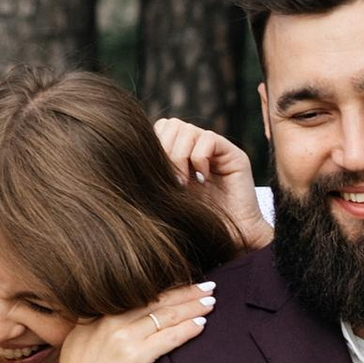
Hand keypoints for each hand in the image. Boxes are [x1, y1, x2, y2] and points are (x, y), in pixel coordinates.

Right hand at [42, 287, 214, 362]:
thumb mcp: (79, 349)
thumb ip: (96, 333)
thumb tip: (113, 328)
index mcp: (94, 318)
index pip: (136, 296)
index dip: (163, 288)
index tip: (182, 284)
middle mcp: (107, 322)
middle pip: (154, 300)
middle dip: (184, 291)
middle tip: (207, 286)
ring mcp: (120, 339)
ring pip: (165, 316)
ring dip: (192, 307)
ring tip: (211, 302)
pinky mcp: (132, 359)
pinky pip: (168, 338)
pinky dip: (187, 329)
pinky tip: (202, 324)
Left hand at [150, 119, 272, 248]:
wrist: (229, 238)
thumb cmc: (195, 221)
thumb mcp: (167, 193)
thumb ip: (156, 171)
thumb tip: (130, 151)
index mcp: (181, 153)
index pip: (161, 129)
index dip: (155, 145)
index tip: (157, 173)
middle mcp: (199, 147)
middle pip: (172, 124)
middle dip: (166, 151)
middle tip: (172, 180)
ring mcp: (216, 149)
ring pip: (187, 129)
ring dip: (180, 157)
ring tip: (184, 182)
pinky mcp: (233, 154)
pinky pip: (208, 139)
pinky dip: (199, 158)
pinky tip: (202, 179)